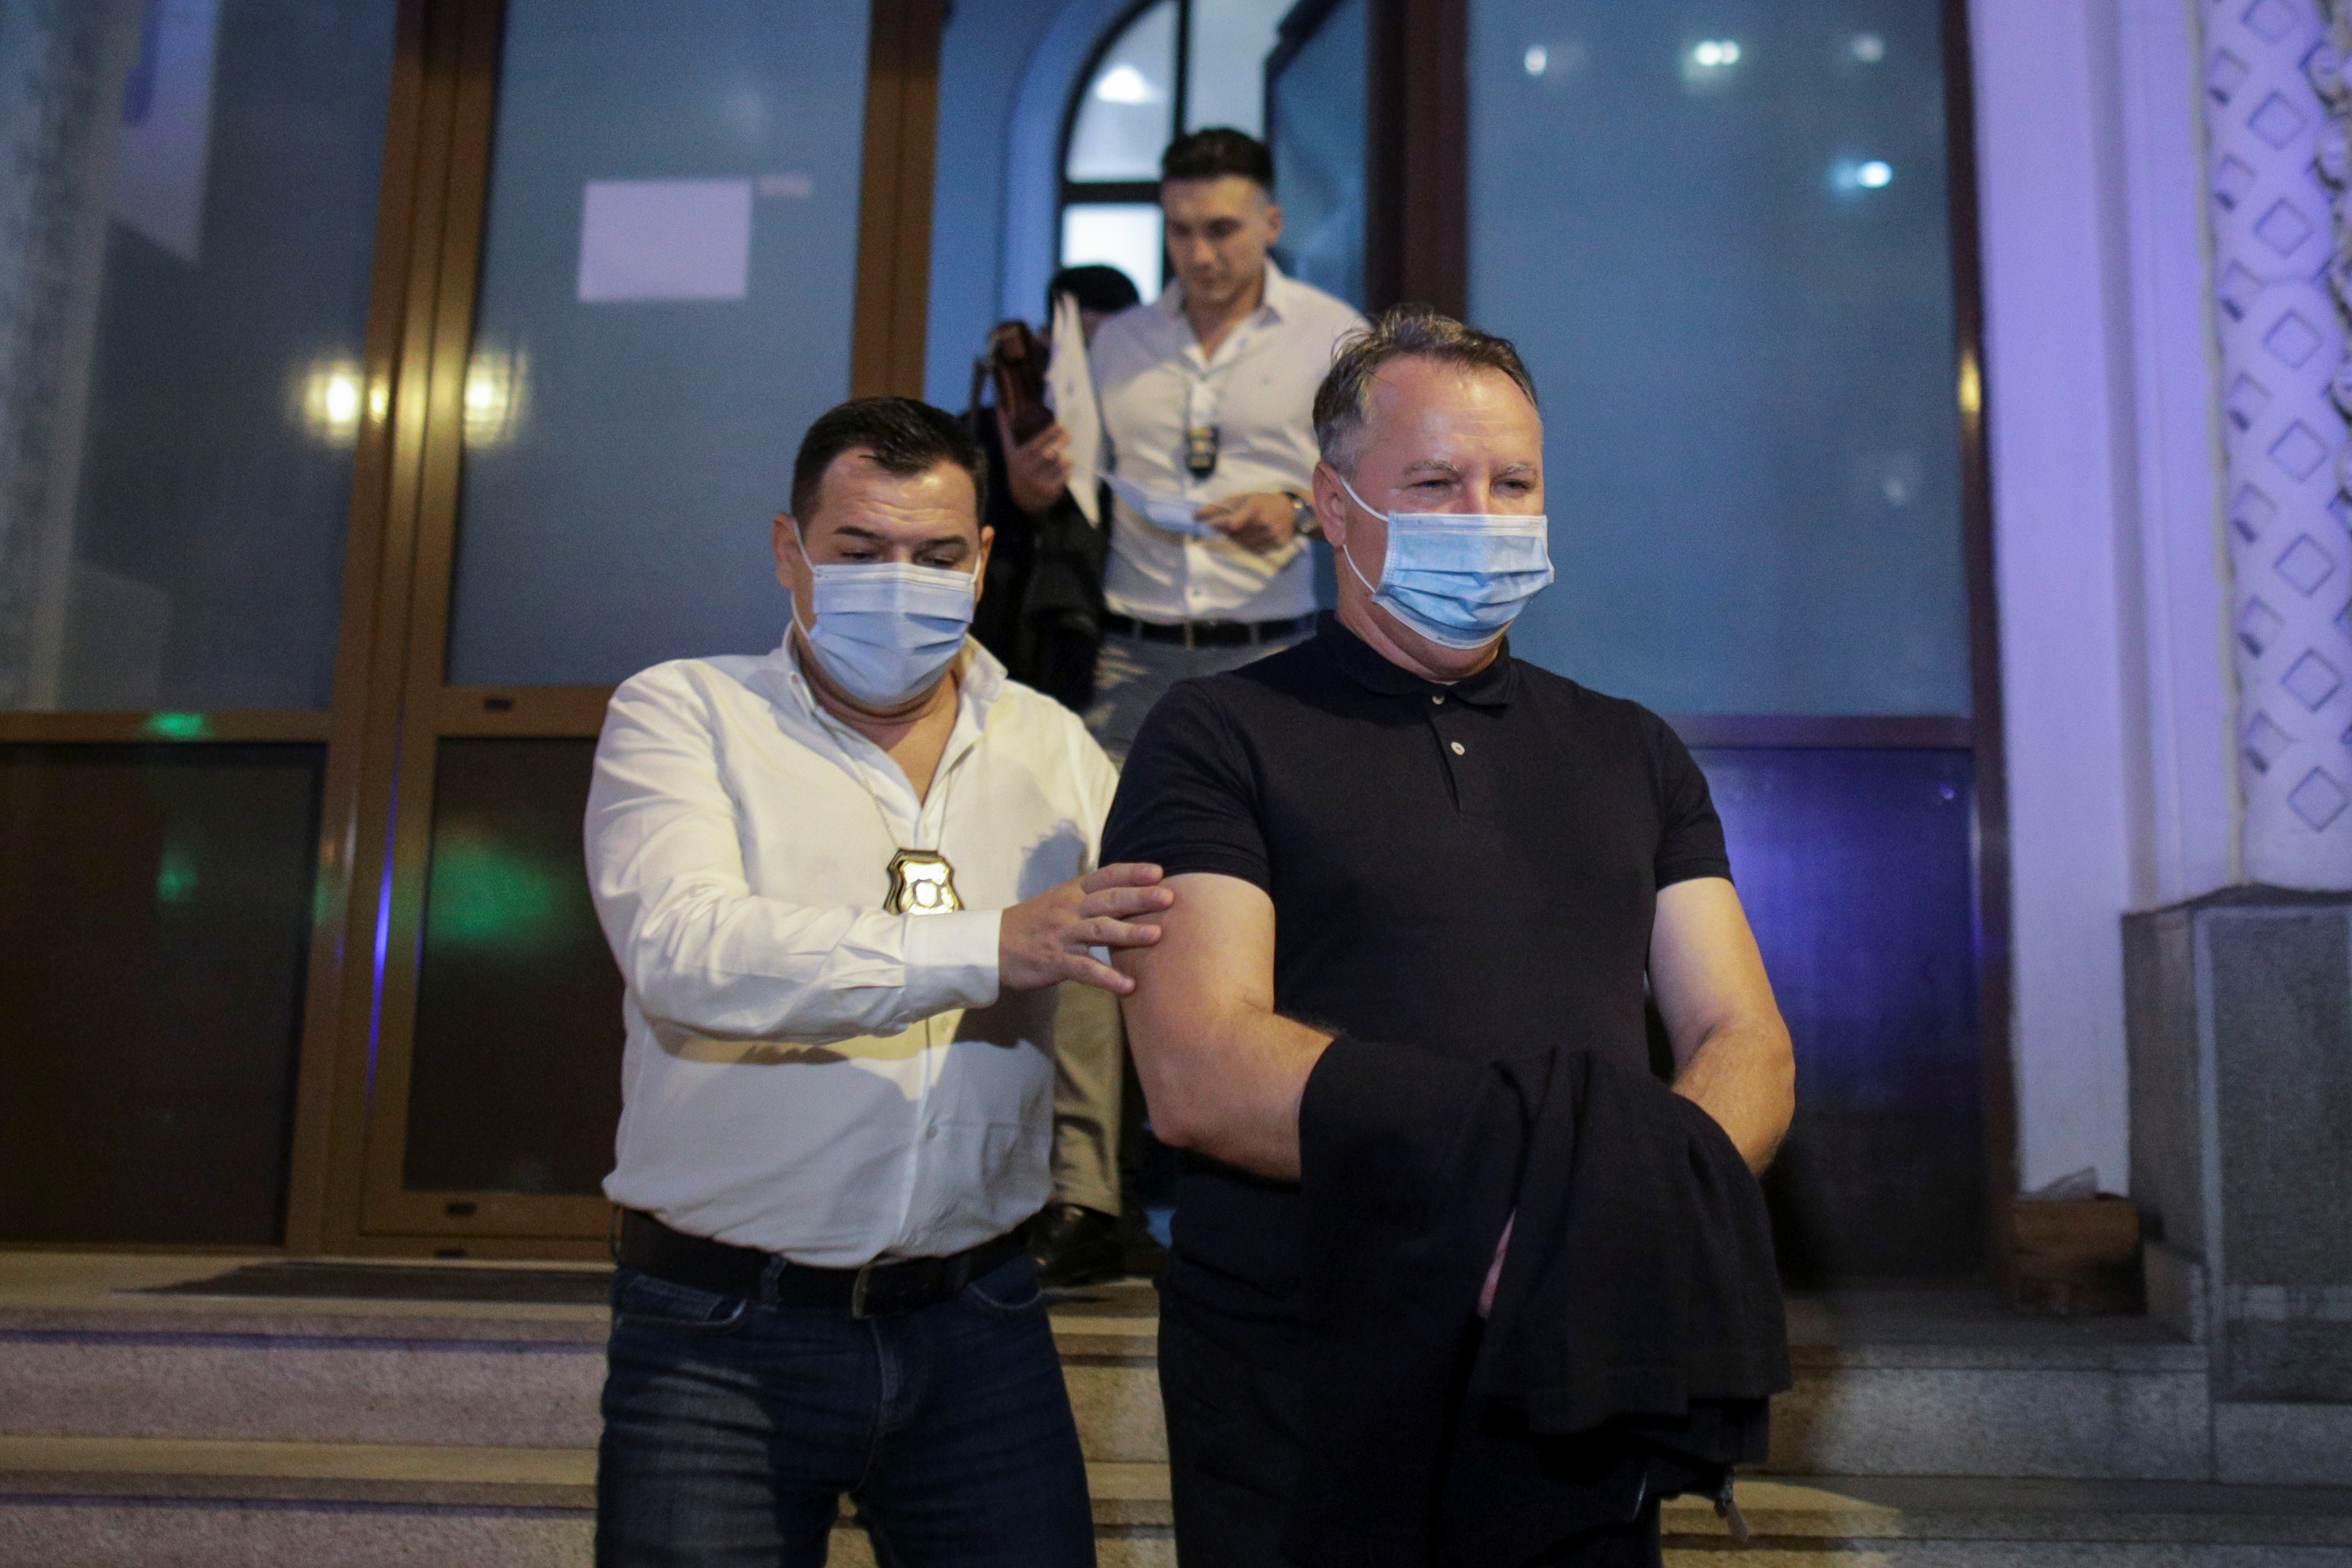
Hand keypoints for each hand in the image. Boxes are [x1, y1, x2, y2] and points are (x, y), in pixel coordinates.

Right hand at [997, 405, 1073, 516]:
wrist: (1020, 501)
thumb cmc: (1017, 470)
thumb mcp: (1009, 453)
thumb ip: (1005, 432)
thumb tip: (999, 409)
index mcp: (1018, 459)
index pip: (1037, 443)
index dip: (1050, 434)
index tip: (1061, 425)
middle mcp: (1027, 471)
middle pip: (1049, 453)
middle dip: (1061, 442)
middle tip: (1070, 434)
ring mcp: (1038, 482)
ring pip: (1058, 464)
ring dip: (1066, 457)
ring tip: (1070, 452)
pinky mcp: (1049, 492)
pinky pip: (1063, 477)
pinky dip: (1067, 470)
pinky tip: (1068, 466)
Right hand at [999, 863, 1171, 993]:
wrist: (991, 946)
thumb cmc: (1033, 924)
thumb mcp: (1060, 902)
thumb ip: (1090, 897)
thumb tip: (1131, 894)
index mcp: (1071, 891)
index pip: (1105, 876)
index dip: (1131, 872)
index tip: (1157, 871)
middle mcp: (1068, 909)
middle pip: (1108, 900)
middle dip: (1140, 898)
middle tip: (1168, 896)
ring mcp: (1062, 935)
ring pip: (1100, 931)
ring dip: (1129, 933)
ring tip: (1157, 935)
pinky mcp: (1055, 962)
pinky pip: (1085, 970)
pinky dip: (1108, 978)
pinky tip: (1128, 986)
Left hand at [1197, 492, 1297, 553]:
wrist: (1292, 511)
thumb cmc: (1262, 502)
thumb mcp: (1242, 498)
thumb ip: (1218, 506)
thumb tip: (1196, 515)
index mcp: (1255, 506)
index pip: (1233, 522)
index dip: (1219, 526)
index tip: (1211, 525)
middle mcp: (1264, 522)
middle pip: (1235, 535)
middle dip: (1226, 531)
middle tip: (1227, 524)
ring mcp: (1271, 535)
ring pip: (1242, 544)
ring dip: (1236, 539)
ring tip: (1242, 528)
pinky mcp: (1275, 545)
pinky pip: (1253, 550)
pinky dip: (1247, 544)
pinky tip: (1252, 535)